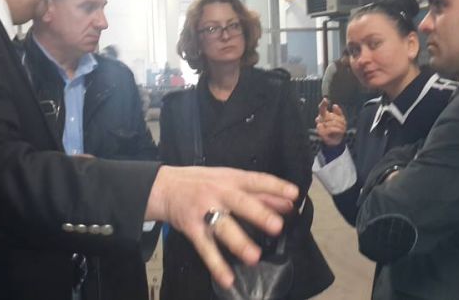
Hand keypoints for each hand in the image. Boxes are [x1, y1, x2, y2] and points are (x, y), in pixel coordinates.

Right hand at [145, 166, 298, 287]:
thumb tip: (288, 203)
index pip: (256, 180)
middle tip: (276, 226)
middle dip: (258, 214)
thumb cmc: (203, 183)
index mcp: (232, 179)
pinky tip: (227, 278)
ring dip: (238, 242)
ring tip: (254, 257)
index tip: (293, 194)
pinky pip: (205, 248)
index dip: (275, 186)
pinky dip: (216, 264)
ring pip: (223, 227)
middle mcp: (219, 193)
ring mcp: (204, 211)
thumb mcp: (230, 179)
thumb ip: (260, 193)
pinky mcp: (192, 228)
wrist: (165, 187)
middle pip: (240, 203)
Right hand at [315, 98, 346, 146]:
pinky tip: (339, 131)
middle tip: (343, 124)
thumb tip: (334, 105)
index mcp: (324, 115)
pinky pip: (330, 129)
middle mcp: (320, 120)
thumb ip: (338, 112)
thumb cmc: (337, 129)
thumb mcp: (340, 119)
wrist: (336, 140)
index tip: (325, 99)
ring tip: (342, 129)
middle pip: (330, 116)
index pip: (322, 108)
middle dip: (339, 120)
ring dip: (339, 126)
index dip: (323, 104)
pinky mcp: (321, 132)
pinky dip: (336, 130)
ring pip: (331, 122)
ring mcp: (320, 126)